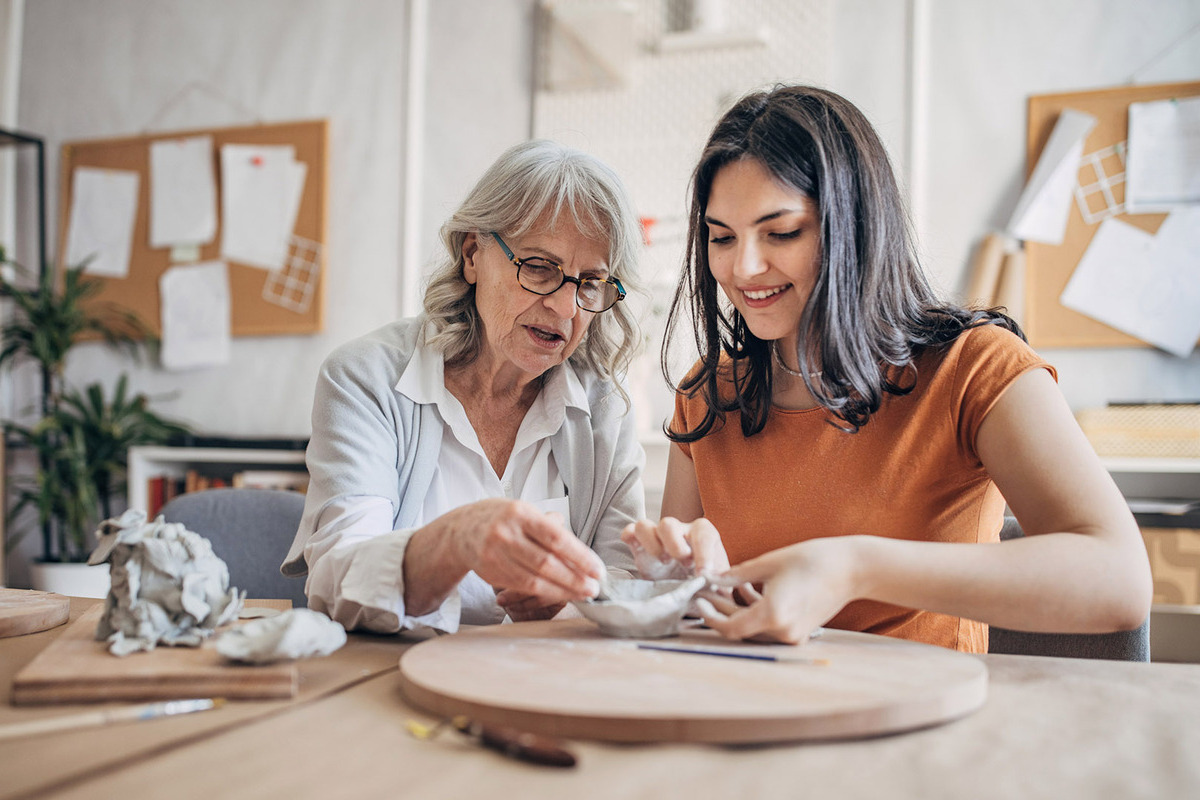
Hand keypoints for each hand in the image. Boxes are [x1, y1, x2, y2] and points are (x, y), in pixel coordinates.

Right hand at [405, 498, 603, 615]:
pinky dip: (546, 593)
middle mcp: (506, 534)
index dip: (579, 556)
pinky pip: (523, 588)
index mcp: (519, 513)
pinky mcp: (491, 573)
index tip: (598, 569)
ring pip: (535, 580)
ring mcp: (495, 555)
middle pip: (546, 563)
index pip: (555, 538)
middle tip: (595, 588)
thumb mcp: (524, 511)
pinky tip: (562, 595)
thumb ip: (550, 527)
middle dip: (575, 578)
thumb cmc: (502, 519)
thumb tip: (579, 548)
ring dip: (563, 590)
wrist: (462, 530)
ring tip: (583, 594)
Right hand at [621, 516, 730, 579]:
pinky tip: (638, 552)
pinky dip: (630, 537)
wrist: (685, 589)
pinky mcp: (639, 545)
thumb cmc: (704, 582)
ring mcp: (656, 536)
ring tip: (664, 562)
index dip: (704, 553)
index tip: (703, 575)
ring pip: (646, 525)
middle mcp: (678, 531)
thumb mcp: (717, 585)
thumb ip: (721, 584)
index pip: (703, 534)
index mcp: (702, 535)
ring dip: (652, 544)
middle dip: (674, 544)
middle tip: (683, 564)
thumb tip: (722, 588)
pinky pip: (630, 531)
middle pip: (669, 523)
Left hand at [696, 537, 858, 644]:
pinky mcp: (800, 631)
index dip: (711, 617)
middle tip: (705, 592)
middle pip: (741, 629)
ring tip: (724, 587)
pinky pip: (768, 626)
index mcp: (773, 615)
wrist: (853, 569)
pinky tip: (747, 590)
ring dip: (737, 609)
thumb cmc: (813, 560)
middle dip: (721, 611)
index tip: (699, 602)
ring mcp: (793, 635)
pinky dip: (755, 611)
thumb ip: (735, 575)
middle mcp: (783, 632)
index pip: (731, 628)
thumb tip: (710, 578)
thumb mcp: (768, 563)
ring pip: (754, 628)